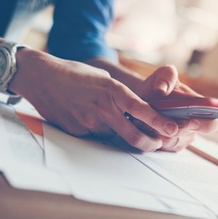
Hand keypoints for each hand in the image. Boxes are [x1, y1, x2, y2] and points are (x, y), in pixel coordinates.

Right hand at [9, 50, 179, 151]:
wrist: (44, 78)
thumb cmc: (77, 74)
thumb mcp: (105, 78)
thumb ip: (121, 95)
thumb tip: (136, 111)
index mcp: (113, 91)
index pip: (141, 110)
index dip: (159, 122)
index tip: (173, 129)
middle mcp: (104, 109)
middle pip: (133, 135)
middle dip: (149, 143)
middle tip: (156, 143)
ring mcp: (90, 122)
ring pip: (115, 136)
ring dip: (119, 133)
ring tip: (107, 116)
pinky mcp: (78, 131)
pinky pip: (96, 136)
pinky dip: (99, 131)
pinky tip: (89, 117)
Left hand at [135, 65, 217, 151]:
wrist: (143, 96)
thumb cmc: (158, 86)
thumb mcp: (163, 75)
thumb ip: (167, 76)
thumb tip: (163, 88)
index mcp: (202, 108)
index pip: (217, 122)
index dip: (209, 124)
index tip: (192, 121)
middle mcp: (195, 125)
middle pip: (191, 135)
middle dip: (176, 129)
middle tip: (163, 122)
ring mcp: (183, 137)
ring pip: (175, 142)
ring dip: (162, 133)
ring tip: (149, 120)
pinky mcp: (170, 145)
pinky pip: (164, 147)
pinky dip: (155, 138)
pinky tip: (148, 126)